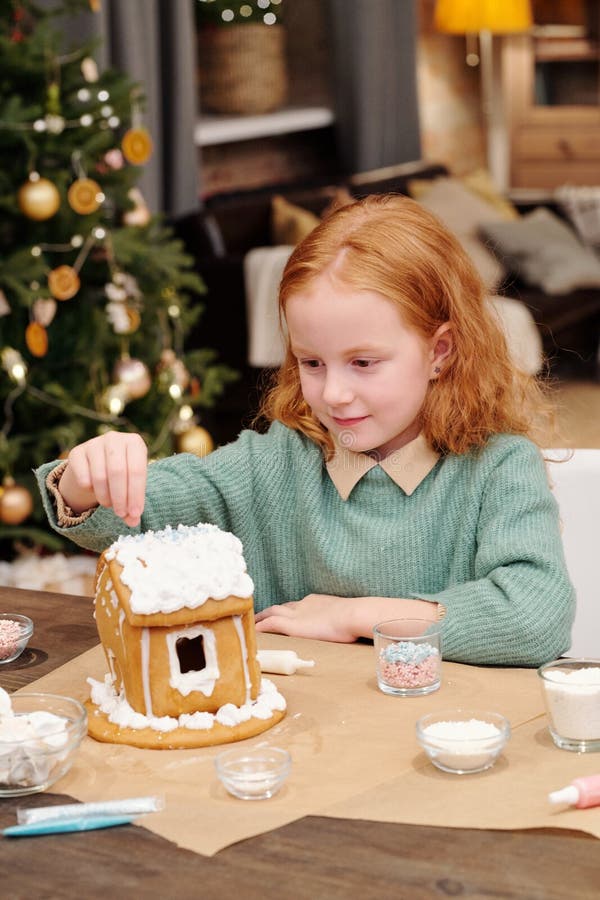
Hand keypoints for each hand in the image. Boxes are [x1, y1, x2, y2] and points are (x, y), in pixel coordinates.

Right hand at [58, 431, 147, 526]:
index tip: (135, 514)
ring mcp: (94, 443)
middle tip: (121, 514)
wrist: (97, 464)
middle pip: (118, 471)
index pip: (137, 470)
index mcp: (135, 442)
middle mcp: (114, 438)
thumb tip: (133, 522)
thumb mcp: (132, 485)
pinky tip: (93, 491)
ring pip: (100, 476)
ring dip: (105, 496)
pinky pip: (82, 476)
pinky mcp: (77, 452)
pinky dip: (88, 488)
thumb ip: (134, 504)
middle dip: (121, 497)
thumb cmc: (123, 475)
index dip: (136, 494)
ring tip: (108, 504)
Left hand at [255, 595, 440, 643]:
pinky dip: (259, 629)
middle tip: (255, 619)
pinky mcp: (291, 624)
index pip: (295, 605)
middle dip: (267, 613)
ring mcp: (295, 613)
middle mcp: (302, 605)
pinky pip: (268, 625)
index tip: (278, 615)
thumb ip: (349, 621)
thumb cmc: (358, 617)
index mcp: (316, 601)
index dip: (285, 611)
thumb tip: (365, 627)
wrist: (355, 615)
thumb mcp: (350, 616)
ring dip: (258, 620)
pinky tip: (251, 634)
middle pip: (279, 607)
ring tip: (248, 627)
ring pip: (269, 614)